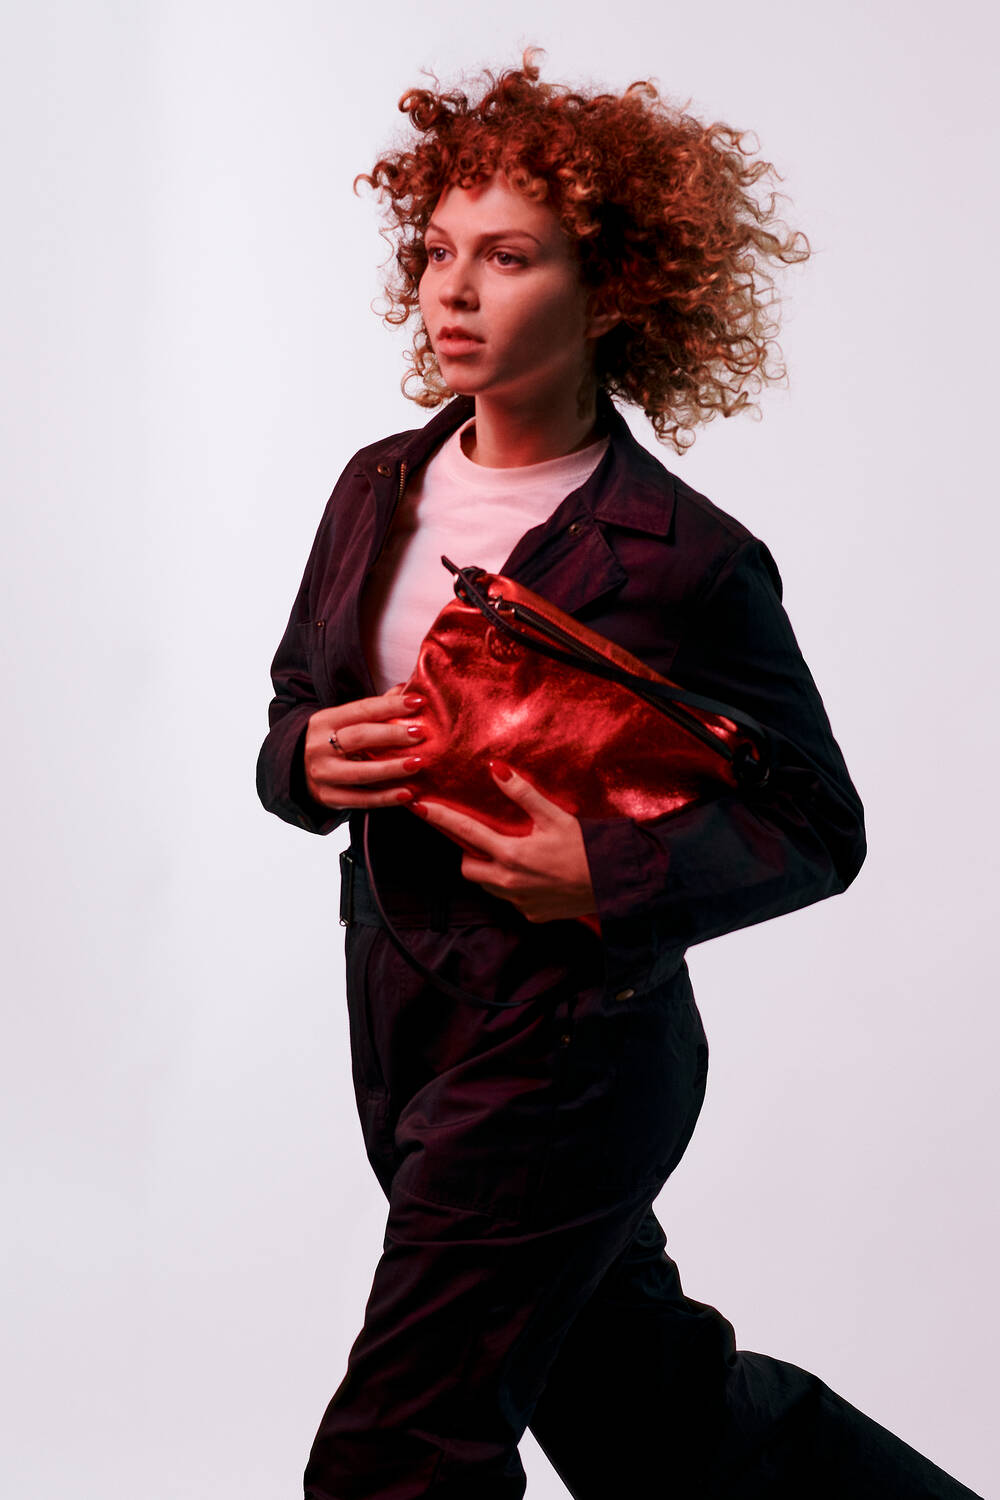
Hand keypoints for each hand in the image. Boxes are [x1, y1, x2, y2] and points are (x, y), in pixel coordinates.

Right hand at [303, 685, 424, 809]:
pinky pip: (361, 799)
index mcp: (325, 721)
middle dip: (392, 734)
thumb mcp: (346, 722)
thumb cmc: (334, 742)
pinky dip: (386, 798)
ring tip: (419, 763)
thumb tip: (406, 689)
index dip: (392, 705)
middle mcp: (319, 746)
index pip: (362, 709)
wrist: (301, 773)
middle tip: (421, 733)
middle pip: (359, 737)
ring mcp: (322, 774)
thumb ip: (376, 709)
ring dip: (392, 768)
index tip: (419, 702)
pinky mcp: (329, 798)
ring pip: (360, 772)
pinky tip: (408, 794)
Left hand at [411, 762, 597, 922]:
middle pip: (467, 867)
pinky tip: (532, 875)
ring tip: (509, 855)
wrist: (614, 885)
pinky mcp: (532, 915)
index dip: (440, 817)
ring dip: (489, 870)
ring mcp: (519, 902)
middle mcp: (508, 883)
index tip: (419, 807)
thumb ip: (523, 794)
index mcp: (511, 855)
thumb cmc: (587, 848)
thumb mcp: (556, 816)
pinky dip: (512, 887)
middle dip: (468, 853)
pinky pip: (509, 900)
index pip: (464, 833)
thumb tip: (495, 768)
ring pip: (486, 886)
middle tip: (485, 838)